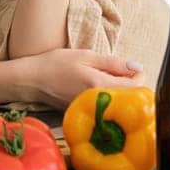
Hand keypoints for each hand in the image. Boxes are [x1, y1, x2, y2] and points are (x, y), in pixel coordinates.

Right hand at [21, 48, 144, 107]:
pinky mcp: (85, 114)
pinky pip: (105, 107)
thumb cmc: (56, 64)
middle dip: (129, 84)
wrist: (31, 81)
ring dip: (118, 91)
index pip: (135, 86)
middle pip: (129, 97)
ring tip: (104, 78)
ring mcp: (91, 110)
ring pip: (117, 103)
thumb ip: (114, 63)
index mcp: (99, 85)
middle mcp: (97, 102)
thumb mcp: (86, 56)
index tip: (129, 67)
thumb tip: (137, 67)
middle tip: (117, 70)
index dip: (137, 75)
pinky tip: (95, 87)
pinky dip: (106, 97)